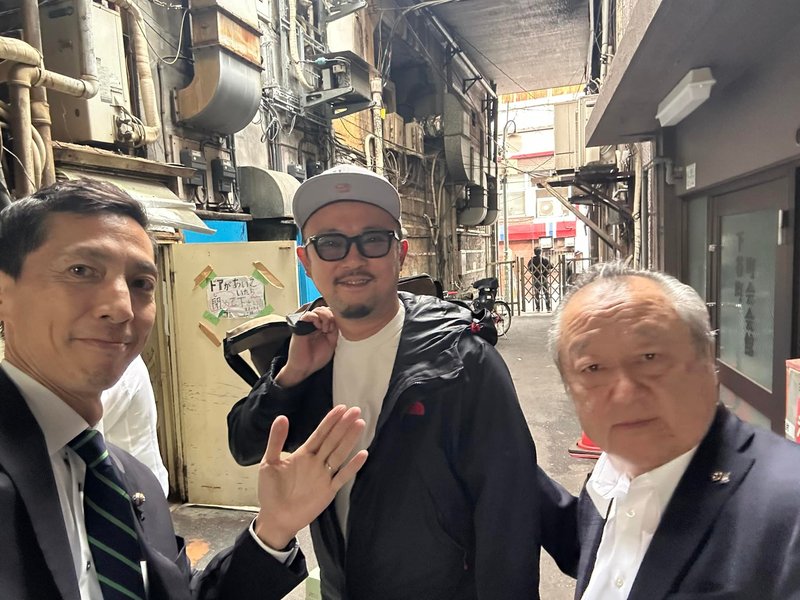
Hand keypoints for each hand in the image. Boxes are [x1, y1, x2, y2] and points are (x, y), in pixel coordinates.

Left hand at [253, 405, 367, 549]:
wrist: (274, 518)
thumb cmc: (270, 491)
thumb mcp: (268, 463)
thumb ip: (276, 441)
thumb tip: (281, 417)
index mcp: (303, 454)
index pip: (320, 434)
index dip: (330, 421)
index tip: (341, 407)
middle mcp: (316, 462)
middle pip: (333, 440)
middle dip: (343, 425)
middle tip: (356, 410)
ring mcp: (324, 476)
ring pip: (339, 454)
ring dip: (349, 440)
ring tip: (359, 424)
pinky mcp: (329, 491)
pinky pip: (342, 476)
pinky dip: (352, 466)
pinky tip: (363, 454)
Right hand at [276, 306, 337, 386]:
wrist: (305, 367)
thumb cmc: (316, 358)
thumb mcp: (331, 343)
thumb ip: (335, 331)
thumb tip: (338, 320)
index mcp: (323, 328)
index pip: (331, 314)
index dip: (336, 317)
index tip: (335, 328)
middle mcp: (316, 324)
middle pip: (325, 309)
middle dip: (331, 316)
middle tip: (330, 329)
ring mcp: (308, 325)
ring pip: (318, 310)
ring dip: (325, 316)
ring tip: (324, 329)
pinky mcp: (300, 327)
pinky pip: (307, 315)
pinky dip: (315, 317)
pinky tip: (318, 326)